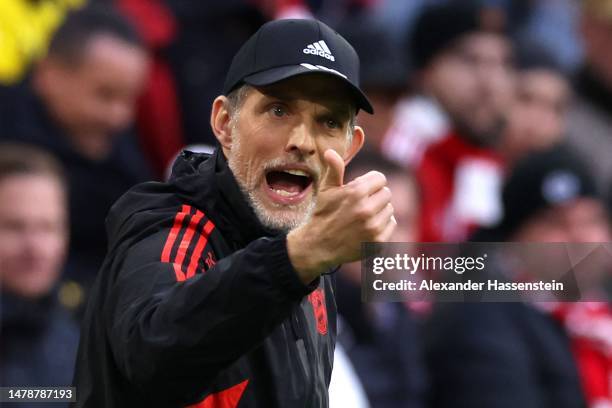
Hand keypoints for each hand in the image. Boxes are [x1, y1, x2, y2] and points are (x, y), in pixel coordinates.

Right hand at [287, 149, 395, 282]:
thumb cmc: (322, 213)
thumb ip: (334, 169)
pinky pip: (391, 224)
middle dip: (375, 196)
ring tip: (362, 216)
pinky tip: (367, 226)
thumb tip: (330, 151)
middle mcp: (367, 209)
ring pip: (390, 208)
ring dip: (380, 210)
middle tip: (360, 204)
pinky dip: (383, 224)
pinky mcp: (378, 241)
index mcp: (356, 192)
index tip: (360, 190)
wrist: (317, 246)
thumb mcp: (326, 190)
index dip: (370, 182)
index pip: (380, 178)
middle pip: (386, 193)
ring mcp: (373, 227)